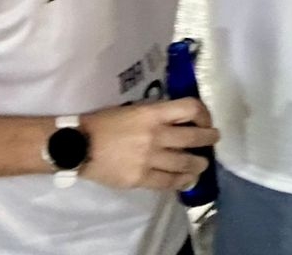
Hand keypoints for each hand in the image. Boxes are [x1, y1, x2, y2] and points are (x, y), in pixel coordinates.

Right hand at [78, 98, 218, 191]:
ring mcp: (148, 158)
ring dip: (199, 163)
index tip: (206, 120)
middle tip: (214, 139)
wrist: (78, 145)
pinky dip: (182, 182)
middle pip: (194, 138)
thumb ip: (157, 114)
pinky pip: (168, 182)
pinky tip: (187, 180)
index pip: (190, 108)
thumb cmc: (104, 122)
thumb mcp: (133, 109)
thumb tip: (179, 121)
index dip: (204, 113)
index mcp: (152, 113)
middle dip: (209, 138)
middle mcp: (155, 134)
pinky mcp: (140, 178)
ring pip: (185, 162)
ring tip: (202, 163)